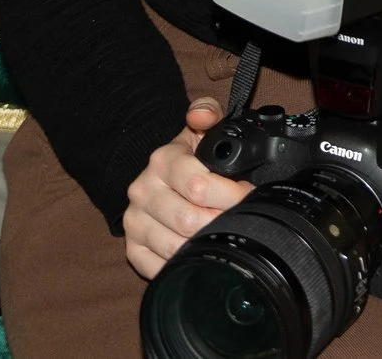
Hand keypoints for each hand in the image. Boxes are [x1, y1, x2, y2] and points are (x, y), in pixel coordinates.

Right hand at [122, 94, 252, 279]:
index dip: (231, 194)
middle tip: (239, 219)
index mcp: (162, 162)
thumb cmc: (190, 159)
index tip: (248, 194)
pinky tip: (200, 254)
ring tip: (222, 234)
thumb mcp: (202, 130)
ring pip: (176, 248)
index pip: (198, 185)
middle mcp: (143, 191)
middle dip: (222, 222)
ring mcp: (135, 222)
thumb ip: (208, 113)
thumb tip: (202, 117)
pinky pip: (159, 269)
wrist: (161, 180)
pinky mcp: (133, 249)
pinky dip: (184, 266)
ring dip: (206, 245)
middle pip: (189, 221)